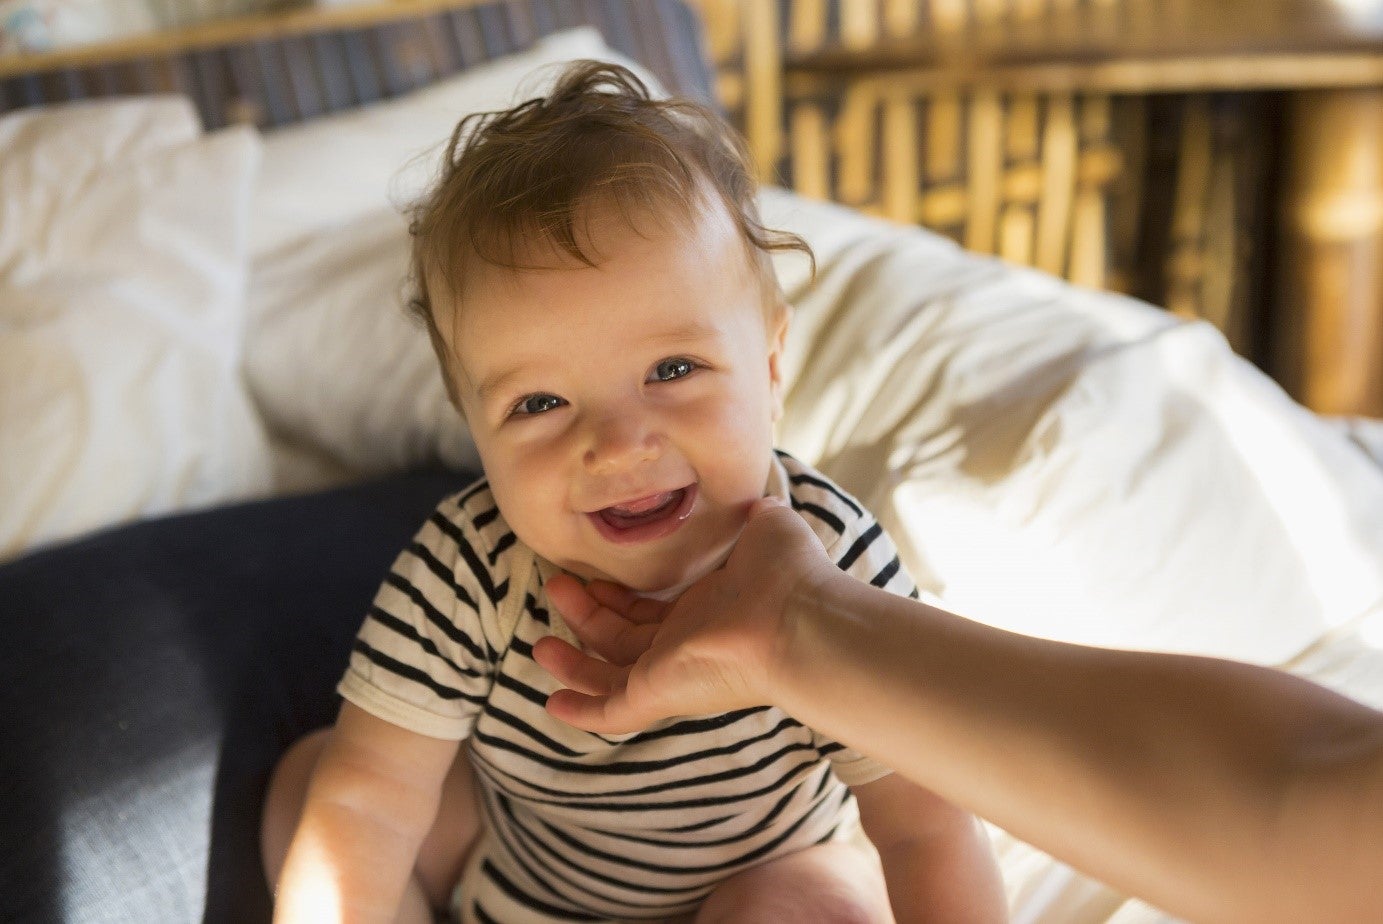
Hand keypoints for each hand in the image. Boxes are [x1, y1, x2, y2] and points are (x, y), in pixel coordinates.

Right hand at [534, 496, 836, 733]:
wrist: (801, 620)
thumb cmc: (789, 574)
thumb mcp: (767, 529)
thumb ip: (753, 516)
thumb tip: (753, 501)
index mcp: (709, 613)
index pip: (655, 613)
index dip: (621, 597)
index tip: (594, 575)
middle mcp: (688, 646)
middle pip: (625, 640)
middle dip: (588, 616)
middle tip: (557, 586)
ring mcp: (672, 673)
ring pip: (610, 674)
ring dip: (573, 659)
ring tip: (539, 640)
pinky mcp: (659, 693)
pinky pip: (612, 711)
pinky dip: (581, 711)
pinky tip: (550, 702)